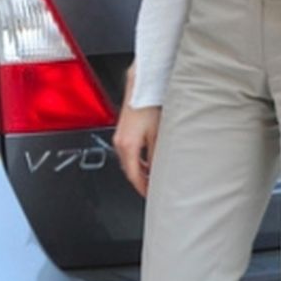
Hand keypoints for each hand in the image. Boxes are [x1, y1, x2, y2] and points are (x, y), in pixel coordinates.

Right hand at [113, 70, 161, 197]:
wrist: (142, 85)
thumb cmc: (150, 103)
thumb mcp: (159, 133)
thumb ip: (158, 153)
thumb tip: (160, 169)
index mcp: (127, 145)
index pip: (133, 175)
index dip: (142, 187)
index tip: (150, 195)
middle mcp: (120, 141)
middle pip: (129, 169)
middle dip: (140, 180)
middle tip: (152, 188)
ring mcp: (120, 135)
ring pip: (128, 160)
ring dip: (139, 169)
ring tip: (152, 176)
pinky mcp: (123, 129)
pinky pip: (129, 150)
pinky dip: (137, 158)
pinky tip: (148, 159)